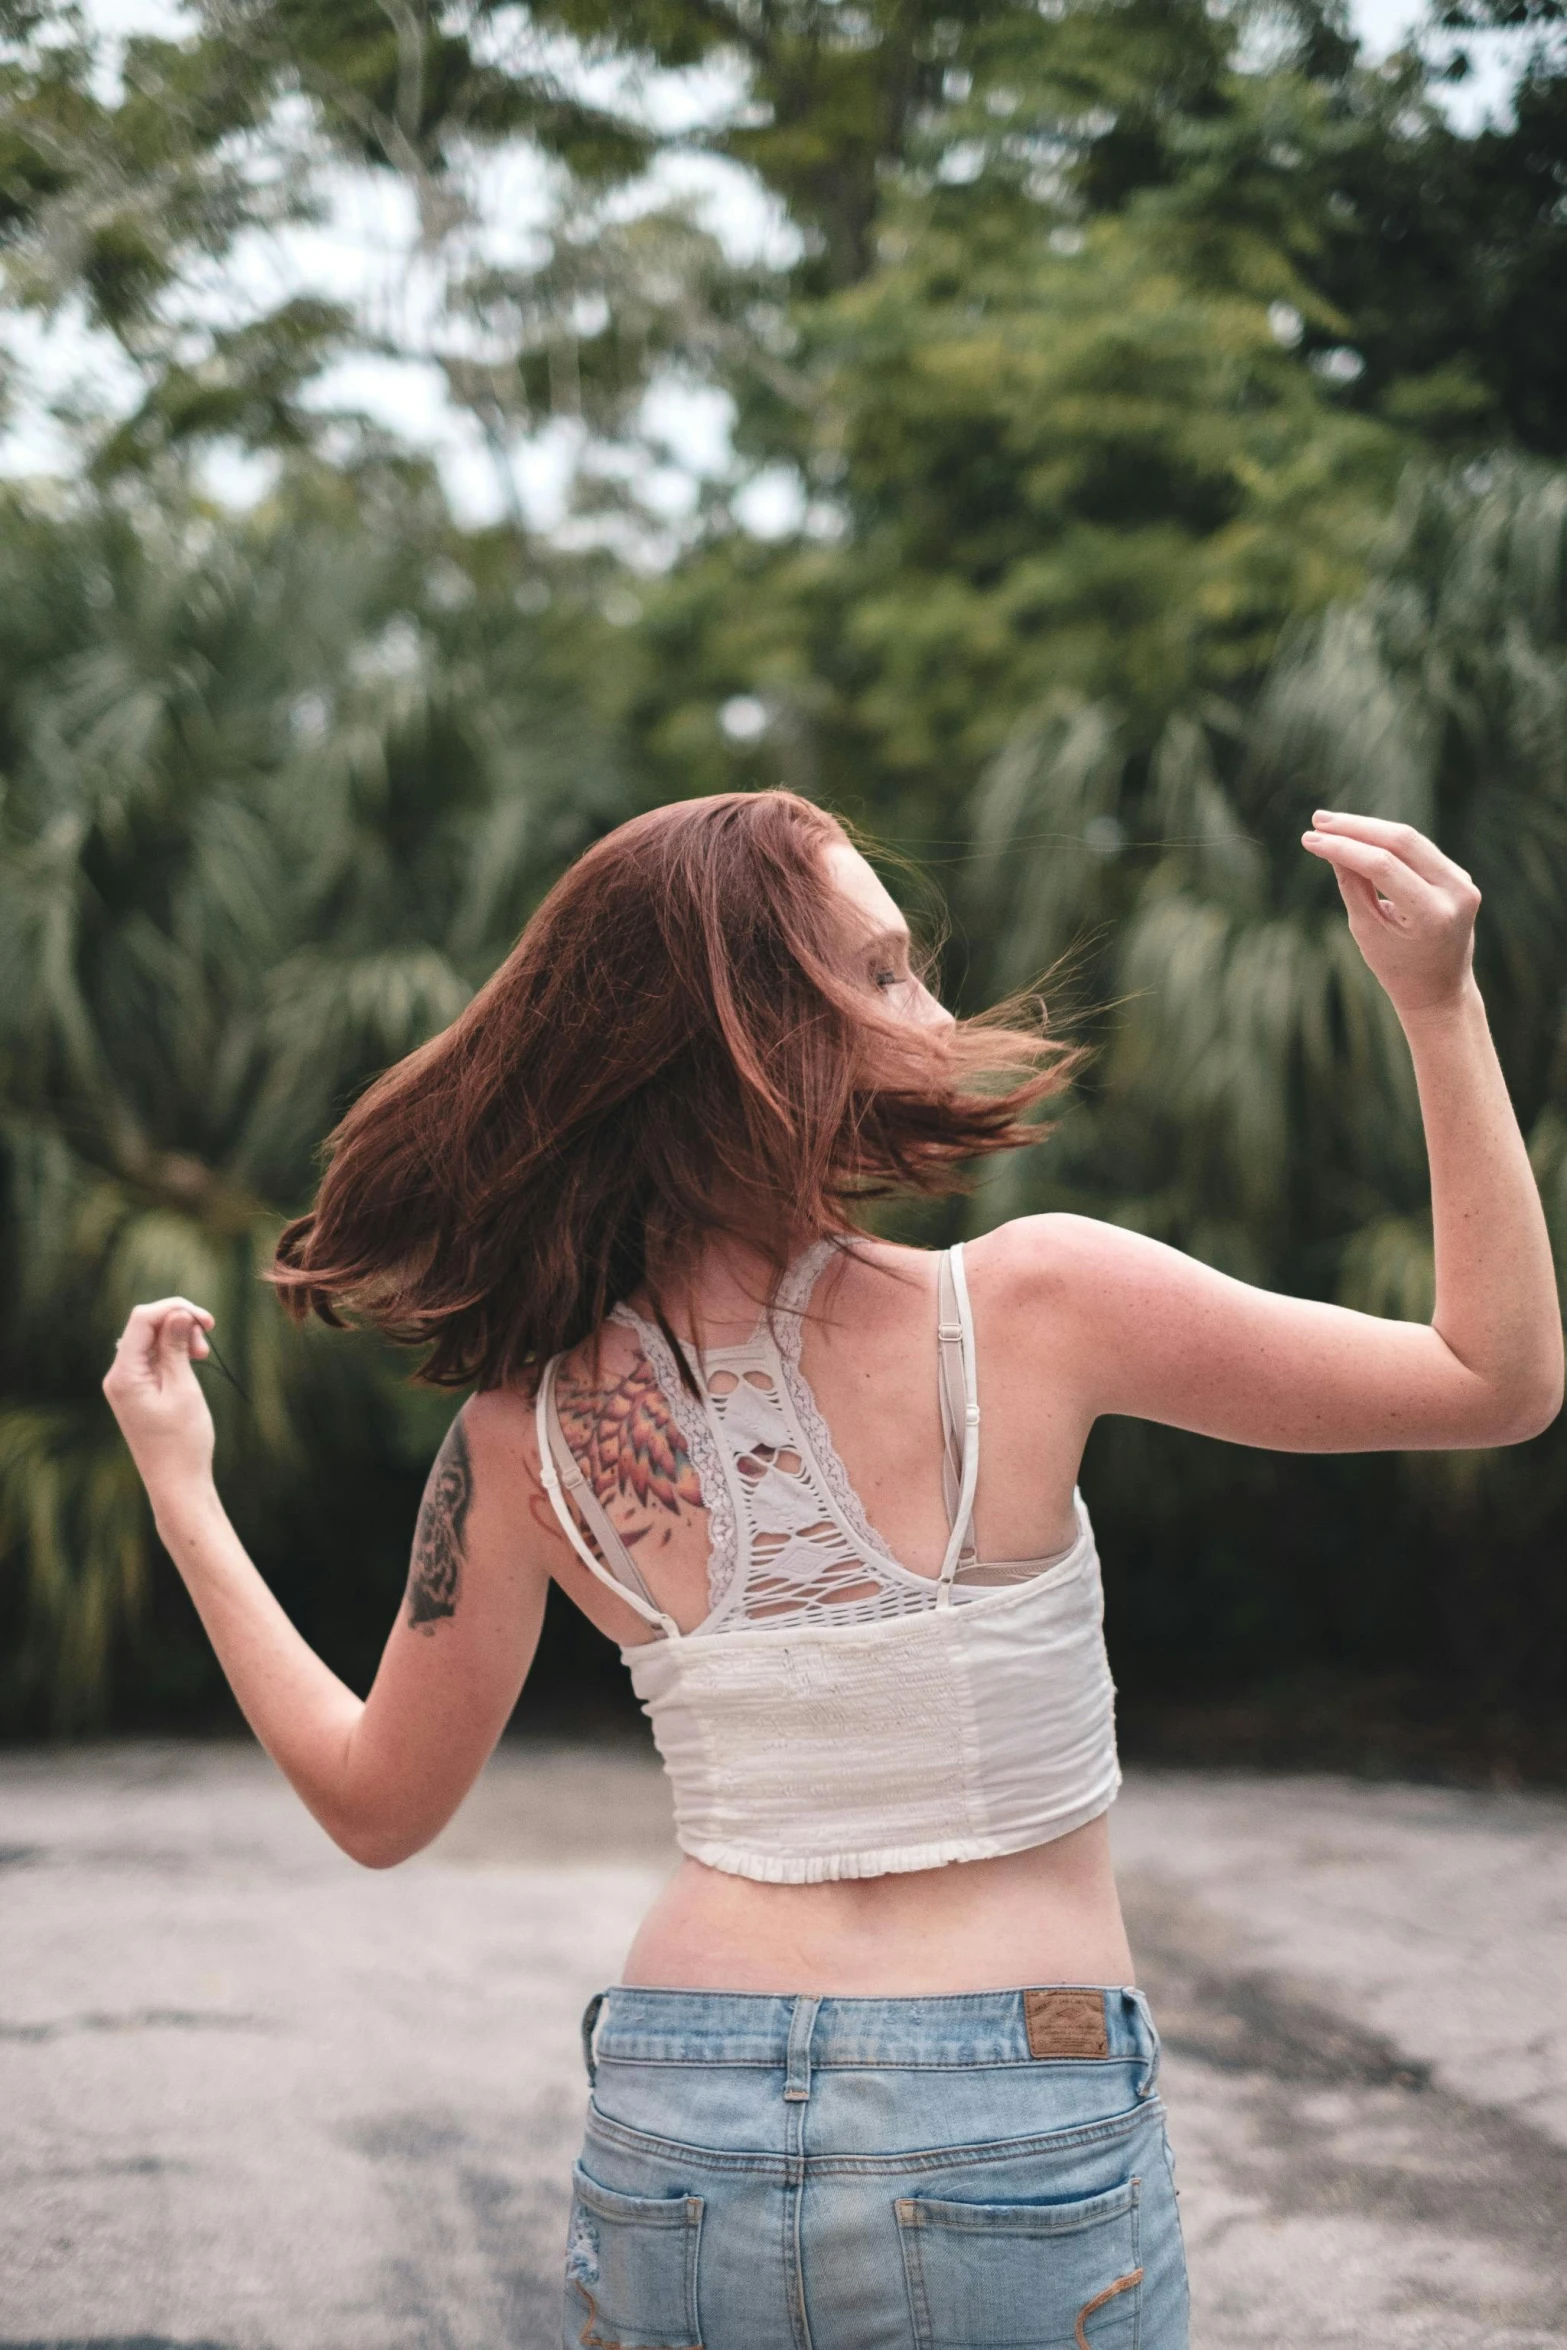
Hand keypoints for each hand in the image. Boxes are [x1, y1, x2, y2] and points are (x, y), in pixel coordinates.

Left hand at [103, 1298, 217, 1499]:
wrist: (177, 1484)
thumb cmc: (183, 1442)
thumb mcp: (183, 1390)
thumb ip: (176, 1348)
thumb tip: (177, 1314)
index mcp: (124, 1375)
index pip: (143, 1319)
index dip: (175, 1309)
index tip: (208, 1321)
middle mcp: (118, 1376)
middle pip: (145, 1326)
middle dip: (179, 1323)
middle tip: (208, 1340)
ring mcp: (126, 1385)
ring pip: (150, 1341)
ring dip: (178, 1338)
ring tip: (202, 1355)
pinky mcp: (137, 1392)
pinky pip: (152, 1359)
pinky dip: (173, 1354)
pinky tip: (192, 1362)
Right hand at [1302, 810, 1479, 1018]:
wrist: (1440, 991)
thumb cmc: (1397, 967)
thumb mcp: (1367, 930)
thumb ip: (1352, 885)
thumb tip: (1330, 844)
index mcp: (1432, 915)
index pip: (1383, 866)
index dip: (1344, 848)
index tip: (1310, 840)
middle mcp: (1456, 892)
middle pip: (1402, 841)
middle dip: (1356, 828)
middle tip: (1318, 820)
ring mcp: (1463, 881)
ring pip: (1411, 839)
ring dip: (1369, 828)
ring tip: (1330, 823)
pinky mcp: (1460, 876)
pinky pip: (1420, 849)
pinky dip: (1387, 841)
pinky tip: (1358, 835)